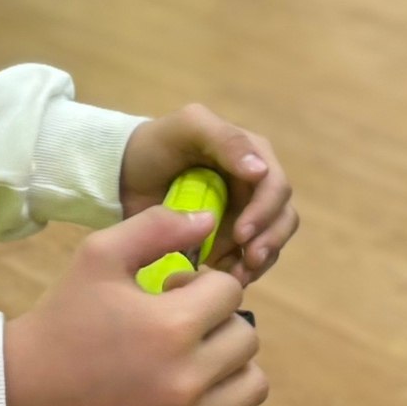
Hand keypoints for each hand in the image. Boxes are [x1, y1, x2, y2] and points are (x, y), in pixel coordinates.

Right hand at [3, 204, 267, 405]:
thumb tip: (210, 220)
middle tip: (176, 321)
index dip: (201, 282)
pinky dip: (215, 400)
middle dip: (217, 320)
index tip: (169, 290)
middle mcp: (187, 381)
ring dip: (227, 362)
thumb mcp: (100, 255)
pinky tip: (177, 385)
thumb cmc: (65, 317)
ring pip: (251, 383)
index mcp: (171, 328)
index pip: (229, 291)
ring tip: (188, 354)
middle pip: (246, 336)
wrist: (27, 392)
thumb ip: (158, 227)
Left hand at [119, 104, 296, 283]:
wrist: (125, 175)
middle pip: (282, 217)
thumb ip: (226, 141)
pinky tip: (224, 277)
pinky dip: (243, 270)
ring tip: (235, 276)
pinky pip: (250, 258)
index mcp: (253, 154)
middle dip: (269, 241)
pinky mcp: (232, 238)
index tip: (242, 234)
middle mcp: (256, 184)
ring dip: (260, 260)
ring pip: (272, 240)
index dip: (265, 212)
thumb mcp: (189, 128)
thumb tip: (262, 171)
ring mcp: (246, 213)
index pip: (276, 186)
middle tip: (247, 262)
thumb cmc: (157, 145)